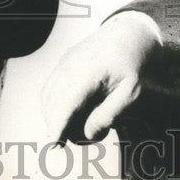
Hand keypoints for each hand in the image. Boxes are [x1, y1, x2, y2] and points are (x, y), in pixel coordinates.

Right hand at [42, 13, 160, 144]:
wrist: (128, 34)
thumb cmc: (132, 65)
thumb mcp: (130, 93)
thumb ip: (109, 115)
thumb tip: (87, 134)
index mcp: (89, 71)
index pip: (67, 103)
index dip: (58, 125)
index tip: (55, 145)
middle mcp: (70, 65)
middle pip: (53, 103)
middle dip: (59, 125)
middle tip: (77, 138)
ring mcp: (63, 62)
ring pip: (47, 96)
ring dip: (54, 116)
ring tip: (74, 126)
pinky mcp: (62, 63)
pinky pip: (50, 87)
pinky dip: (54, 104)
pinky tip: (70, 112)